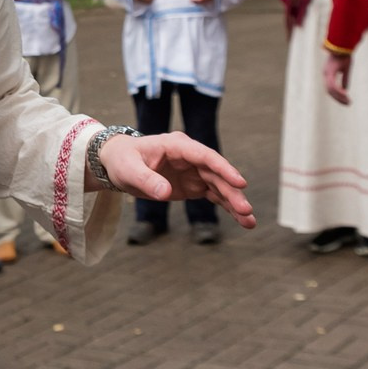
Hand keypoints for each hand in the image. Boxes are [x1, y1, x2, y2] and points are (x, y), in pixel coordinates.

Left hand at [97, 133, 255, 227]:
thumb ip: (147, 180)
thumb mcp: (129, 170)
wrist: (118, 164)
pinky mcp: (193, 185)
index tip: (240, 182)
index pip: (205, 156)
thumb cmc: (123, 161)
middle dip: (232, 192)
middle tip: (246, 210)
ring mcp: (194, 171)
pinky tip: (241, 220)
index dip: (223, 168)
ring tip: (250, 222)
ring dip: (234, 202)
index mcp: (177, 146)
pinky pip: (214, 195)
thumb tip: (165, 193)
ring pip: (220, 187)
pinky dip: (227, 207)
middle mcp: (190, 157)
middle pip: (217, 174)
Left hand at [323, 52, 352, 105]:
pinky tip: (345, 95)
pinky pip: (332, 85)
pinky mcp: (330, 72)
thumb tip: (345, 89)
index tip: (346, 100)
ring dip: (339, 97)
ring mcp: (327, 73)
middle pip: (329, 91)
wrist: (343, 44)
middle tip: (348, 103)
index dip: (337, 95)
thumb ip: (345, 79)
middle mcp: (325, 73)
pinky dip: (338, 91)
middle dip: (338, 99)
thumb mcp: (346, 69)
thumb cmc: (344, 54)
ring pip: (330, 90)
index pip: (330, 88)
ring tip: (348, 102)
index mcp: (328, 73)